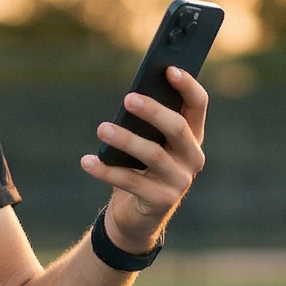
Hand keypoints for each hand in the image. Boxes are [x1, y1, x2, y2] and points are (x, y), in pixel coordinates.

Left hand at [80, 66, 209, 253]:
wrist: (136, 216)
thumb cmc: (140, 169)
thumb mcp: (147, 142)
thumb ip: (146, 123)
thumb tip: (130, 99)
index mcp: (192, 137)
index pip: (198, 105)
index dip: (187, 86)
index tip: (169, 69)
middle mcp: (192, 158)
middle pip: (177, 128)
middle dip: (153, 111)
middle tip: (127, 99)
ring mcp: (180, 181)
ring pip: (154, 155)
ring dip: (126, 139)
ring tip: (101, 129)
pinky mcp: (161, 201)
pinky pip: (131, 182)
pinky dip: (106, 171)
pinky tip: (87, 161)